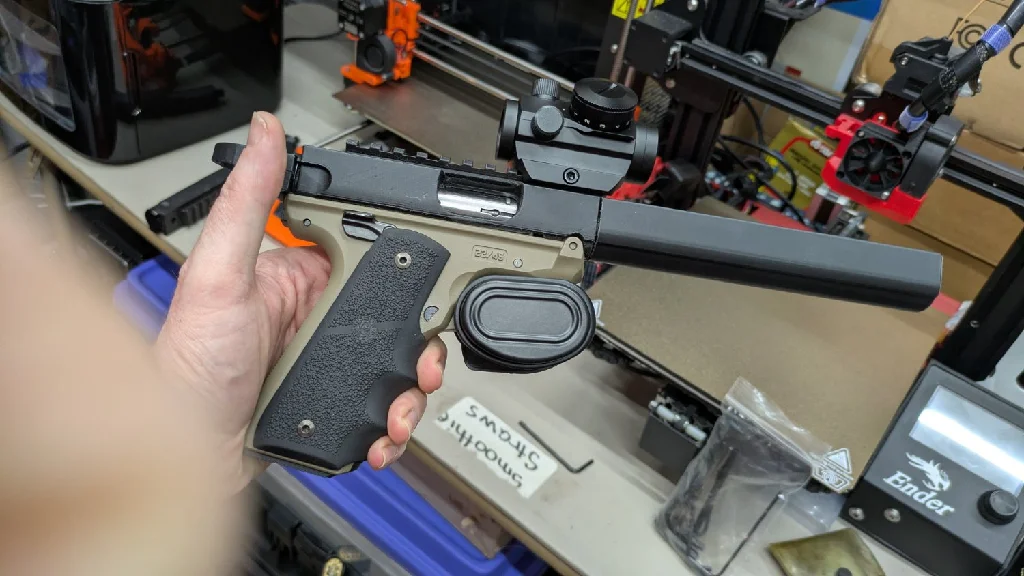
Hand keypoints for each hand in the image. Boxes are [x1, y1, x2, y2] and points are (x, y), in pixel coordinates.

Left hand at [155, 112, 446, 492]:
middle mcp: (316, 319)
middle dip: (421, 346)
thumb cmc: (188, 365)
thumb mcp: (219, 275)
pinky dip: (391, 425)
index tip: (430, 281)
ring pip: (396, 368)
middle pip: (396, 321)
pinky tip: (382, 434)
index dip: (404, 269)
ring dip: (410, 392)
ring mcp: (327, 365)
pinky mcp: (331, 406)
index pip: (368, 258)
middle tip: (423, 364)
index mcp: (296, 278)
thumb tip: (264, 132)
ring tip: (398, 410)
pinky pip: (379, 409)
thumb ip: (246, 203)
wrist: (189, 451)